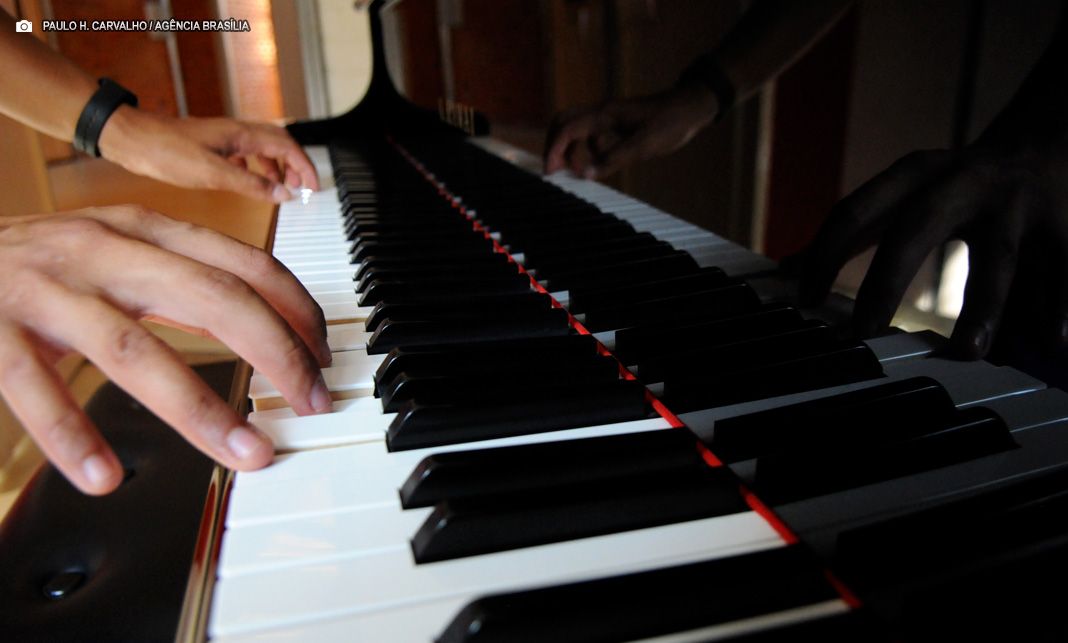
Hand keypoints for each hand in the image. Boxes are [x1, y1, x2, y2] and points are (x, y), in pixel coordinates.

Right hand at [0, 206, 333, 494]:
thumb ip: (183, 281)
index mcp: (145, 230)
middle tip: (313, 404)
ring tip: (247, 452)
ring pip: (134, 349)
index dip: (297, 312)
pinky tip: (107, 477)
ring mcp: (47, 288)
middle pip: (212, 298)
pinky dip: (72, 434)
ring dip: (200, 408)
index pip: (245, 265)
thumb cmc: (40, 264)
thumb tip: (263, 326)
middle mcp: (104, 250)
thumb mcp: (120, 251)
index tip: (324, 359)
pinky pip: (35, 387)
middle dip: (276, 353)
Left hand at [98, 107, 319, 202]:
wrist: (130, 139)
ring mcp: (224, 138)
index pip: (287, 147)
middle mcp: (237, 132)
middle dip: (296, 166)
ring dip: (278, 168)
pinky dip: (256, 169)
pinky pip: (245, 154)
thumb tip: (283, 195)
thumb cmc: (165, 151)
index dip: (304, 167)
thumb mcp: (213, 174)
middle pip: (280, 144)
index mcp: (242, 135)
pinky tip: (250, 182)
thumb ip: (251, 185)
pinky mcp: (211, 146)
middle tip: (304, 188)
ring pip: (263, 149)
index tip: (314, 188)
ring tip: (282, 189)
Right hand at [543, 82, 718, 178]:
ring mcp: (608, 118)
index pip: (567, 129)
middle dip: (554, 146)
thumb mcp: (644, 145)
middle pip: (563, 123)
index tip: (550, 172)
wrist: (691, 107)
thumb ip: (614, 159)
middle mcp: (601, 113)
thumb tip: (585, 175)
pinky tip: (597, 164)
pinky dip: (587, 150)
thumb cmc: (670, 122)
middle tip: (554, 170)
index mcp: (604, 114)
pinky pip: (592, 135)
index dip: (554, 150)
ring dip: (571, 149)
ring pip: (576, 130)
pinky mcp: (616, 124)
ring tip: (577, 172)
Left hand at [798, 142, 1067, 358]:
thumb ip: (853, 232)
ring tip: (967, 351)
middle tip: (861, 332)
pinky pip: (1060, 273)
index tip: (804, 302)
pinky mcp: (1063, 225)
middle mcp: (962, 181)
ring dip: (983, 307)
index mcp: (913, 174)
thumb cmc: (955, 189)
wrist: (1044, 148)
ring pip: (999, 258)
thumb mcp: (903, 195)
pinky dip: (1055, 308)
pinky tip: (1051, 342)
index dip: (825, 255)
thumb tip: (786, 268)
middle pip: (916, 227)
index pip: (854, 211)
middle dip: (887, 280)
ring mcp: (1016, 203)